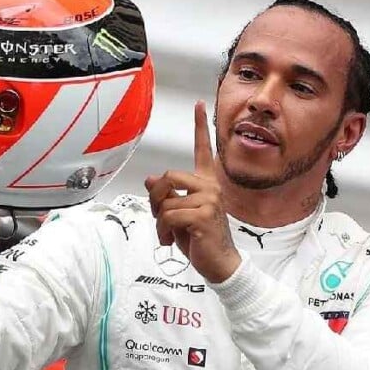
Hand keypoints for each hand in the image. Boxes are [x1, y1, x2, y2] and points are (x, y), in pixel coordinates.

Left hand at [145, 101, 240, 283]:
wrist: (219, 264)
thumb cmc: (200, 241)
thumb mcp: (178, 215)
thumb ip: (166, 196)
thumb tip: (150, 179)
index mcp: (207, 183)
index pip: (202, 150)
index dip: (200, 126)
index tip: (198, 105)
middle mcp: (210, 187)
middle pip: (167, 177)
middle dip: (156, 198)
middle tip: (160, 217)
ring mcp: (208, 200)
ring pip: (165, 201)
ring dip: (159, 222)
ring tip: (168, 234)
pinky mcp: (202, 215)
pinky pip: (168, 215)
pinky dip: (162, 231)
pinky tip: (170, 241)